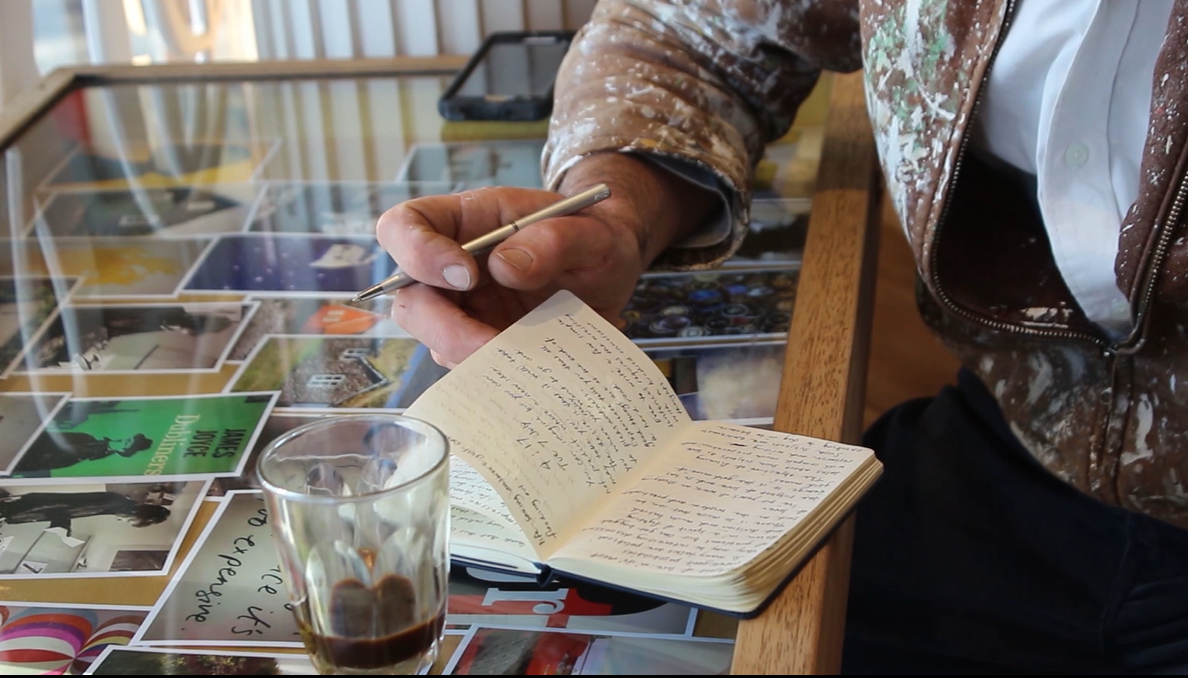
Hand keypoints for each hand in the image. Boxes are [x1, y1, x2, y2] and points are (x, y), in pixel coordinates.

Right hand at [376, 153, 717, 366]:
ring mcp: (464, 310)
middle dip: (442, 326)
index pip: (404, 226)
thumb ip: (556, 239)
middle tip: (491, 343)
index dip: (417, 252)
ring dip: (470, 357)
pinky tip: (530, 374)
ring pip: (433, 341)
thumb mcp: (592, 232)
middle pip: (407, 297)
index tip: (465, 275)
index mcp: (467, 221)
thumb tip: (507, 265)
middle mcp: (452, 266)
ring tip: (524, 360)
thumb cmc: (595, 240)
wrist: (614, 274)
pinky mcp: (482, 345)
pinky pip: (467, 367)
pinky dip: (492, 376)